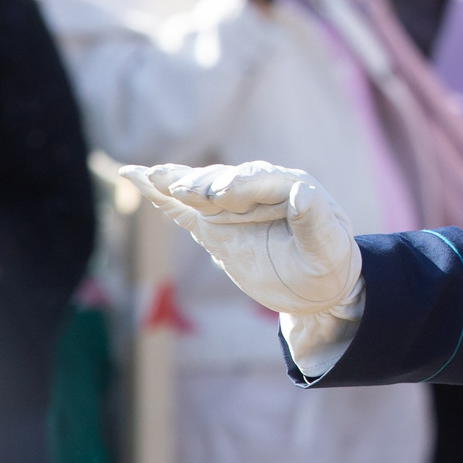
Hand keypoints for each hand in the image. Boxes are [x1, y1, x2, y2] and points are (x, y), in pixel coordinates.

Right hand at [123, 161, 362, 317]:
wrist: (314, 287)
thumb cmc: (326, 265)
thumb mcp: (328, 248)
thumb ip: (315, 221)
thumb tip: (302, 192)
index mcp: (290, 187)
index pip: (260, 180)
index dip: (240, 185)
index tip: (222, 194)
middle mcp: (258, 189)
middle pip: (225, 179)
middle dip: (204, 183)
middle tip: (185, 190)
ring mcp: (232, 205)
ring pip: (201, 188)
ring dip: (178, 182)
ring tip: (153, 177)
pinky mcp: (212, 223)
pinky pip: (182, 206)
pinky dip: (160, 193)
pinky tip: (135, 176)